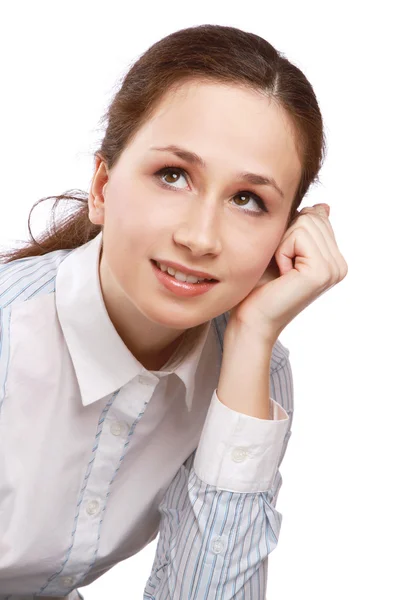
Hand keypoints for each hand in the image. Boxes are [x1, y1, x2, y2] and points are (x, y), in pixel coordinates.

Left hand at [226, 203, 347, 343]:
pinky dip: (282, 250)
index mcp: (334, 259)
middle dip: (287, 236)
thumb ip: (304, 228)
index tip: (284, 261)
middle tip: (280, 267)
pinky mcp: (322, 271)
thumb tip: (323, 206)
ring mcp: (334, 269)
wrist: (251, 318)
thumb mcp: (282, 248)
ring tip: (281, 271)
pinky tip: (282, 274)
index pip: (316, 216)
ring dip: (282, 244)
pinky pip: (299, 235)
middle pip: (311, 216)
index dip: (290, 231)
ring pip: (305, 222)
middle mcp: (339, 265)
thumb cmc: (260, 286)